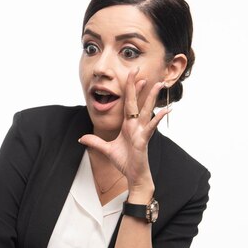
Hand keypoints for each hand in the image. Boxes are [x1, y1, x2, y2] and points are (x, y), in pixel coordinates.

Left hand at [79, 68, 170, 191]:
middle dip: (138, 87)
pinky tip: (165, 110)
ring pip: (147, 111)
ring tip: (159, 84)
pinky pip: (151, 128)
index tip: (133, 76)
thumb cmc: (125, 162)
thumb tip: (81, 138)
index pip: (128, 103)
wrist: (133, 176)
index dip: (130, 90)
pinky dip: (158, 119)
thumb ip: (95, 142)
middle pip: (137, 102)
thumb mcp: (106, 149)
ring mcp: (141, 132)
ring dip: (152, 97)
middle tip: (140, 71)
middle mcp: (136, 125)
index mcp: (128, 125)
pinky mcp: (144, 140)